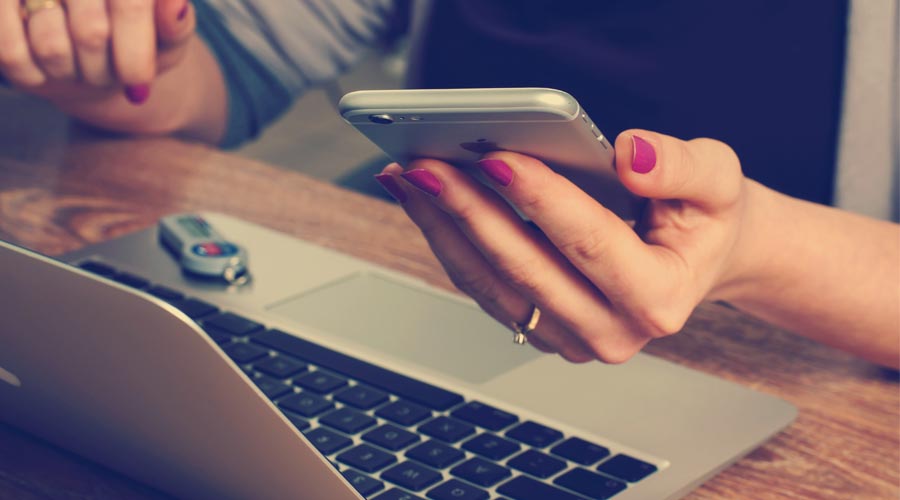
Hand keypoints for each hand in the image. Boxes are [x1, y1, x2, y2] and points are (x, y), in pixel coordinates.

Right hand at [0, 0, 194, 103]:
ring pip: (52, 47)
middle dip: (104, 71)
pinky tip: (45, 70)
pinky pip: (11, 53)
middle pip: (91, 33)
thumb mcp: (166, 38)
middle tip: (107, 73)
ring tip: (78, 65)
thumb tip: (174, 5)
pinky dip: (33, 75)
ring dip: (71, 74)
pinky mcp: (0, 4)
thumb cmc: (136, 41)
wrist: (92, 53)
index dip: (134, 55)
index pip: (130, 5)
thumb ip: (175, 25)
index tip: (138, 86)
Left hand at [376, 130, 748, 362]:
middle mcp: (612, 332)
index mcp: (659, 298)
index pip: (589, 244)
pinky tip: (425, 201)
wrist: (696, 258)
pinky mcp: (541, 329)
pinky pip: (484, 288)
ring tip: (409, 178)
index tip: (496, 157)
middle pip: (526, 269)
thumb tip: (629, 156)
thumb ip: (682, 167)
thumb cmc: (703, 219)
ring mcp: (570, 338)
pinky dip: (450, 241)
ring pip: (492, 284)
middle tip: (426, 165)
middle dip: (470, 211)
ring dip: (444, 228)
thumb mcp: (718, 181)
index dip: (540, 199)